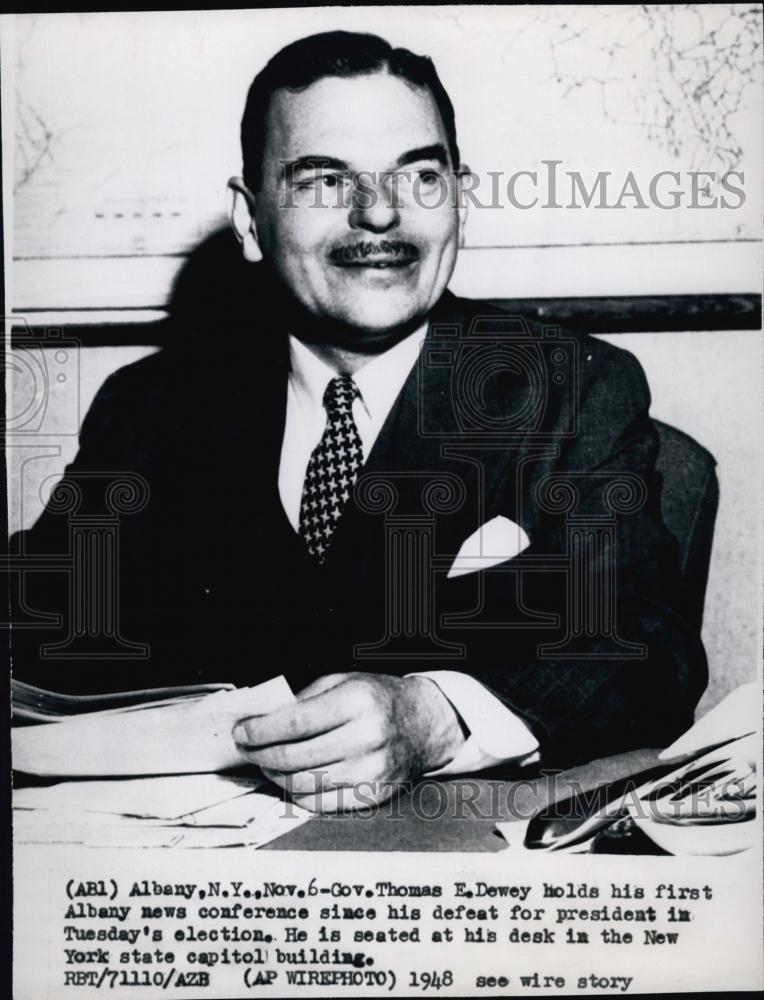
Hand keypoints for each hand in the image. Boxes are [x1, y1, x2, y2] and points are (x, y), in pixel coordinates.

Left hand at [232, 673, 465, 811]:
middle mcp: (367, 737)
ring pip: (304, 784)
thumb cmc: (379, 699)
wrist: (424, 724)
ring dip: (275, 776)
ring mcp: (371, 772)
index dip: (261, 731)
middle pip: (295, 757)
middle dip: (261, 754)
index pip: (296, 722)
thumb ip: (304, 698)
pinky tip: (289, 779)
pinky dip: (296, 794)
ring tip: (265, 763)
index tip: (242, 732)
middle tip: (247, 749)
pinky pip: (320, 804)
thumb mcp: (344, 681)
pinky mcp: (372, 796)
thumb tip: (261, 719)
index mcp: (358, 701)